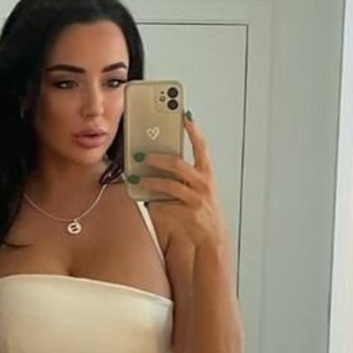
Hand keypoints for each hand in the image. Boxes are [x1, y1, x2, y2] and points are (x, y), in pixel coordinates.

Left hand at [129, 114, 227, 249]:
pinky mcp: (187, 214)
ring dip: (151, 181)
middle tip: (143, 155)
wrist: (213, 236)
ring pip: (169, 185)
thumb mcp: (199, 187)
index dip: (193, 129)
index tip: (183, 115)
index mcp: (207, 173)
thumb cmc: (203, 209)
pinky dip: (153, 201)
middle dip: (158, 158)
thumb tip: (159, 163)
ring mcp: (196, 199)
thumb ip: (184, 174)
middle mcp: (203, 184)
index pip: (201, 146)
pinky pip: (165, 205)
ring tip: (138, 178)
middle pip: (179, 164)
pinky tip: (144, 199)